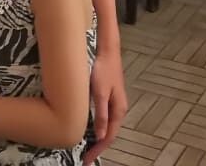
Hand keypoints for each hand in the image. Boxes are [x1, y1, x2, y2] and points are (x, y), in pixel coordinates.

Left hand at [84, 47, 126, 164]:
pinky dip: (98, 127)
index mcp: (118, 110)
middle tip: (85, 157)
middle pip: (109, 134)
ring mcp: (115, 102)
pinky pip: (105, 118)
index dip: (98, 150)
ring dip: (98, 138)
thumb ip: (101, 114)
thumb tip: (100, 136)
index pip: (108, 137)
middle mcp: (119, 109)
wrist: (107, 50)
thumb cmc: (103, 69)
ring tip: (87, 147)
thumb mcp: (100, 92)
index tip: (87, 159)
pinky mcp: (110, 97)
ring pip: (107, 126)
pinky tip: (91, 129)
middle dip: (98, 147)